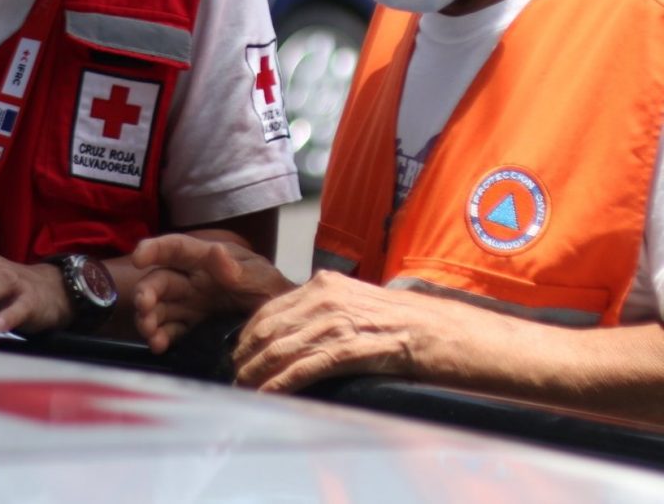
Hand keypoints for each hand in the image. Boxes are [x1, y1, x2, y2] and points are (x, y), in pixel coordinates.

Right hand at [131, 234, 293, 352]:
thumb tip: (215, 253)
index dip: (155, 249)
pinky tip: (159, 346)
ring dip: (149, 317)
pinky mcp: (192, 327)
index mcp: (208, 260)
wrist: (288, 325)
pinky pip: (170, 330)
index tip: (138, 257)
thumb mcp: (264, 279)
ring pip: (160, 306)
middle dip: (146, 292)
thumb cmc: (275, 292)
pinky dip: (160, 337)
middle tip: (145, 308)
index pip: (177, 248)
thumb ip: (240, 270)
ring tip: (150, 333)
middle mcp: (193, 280)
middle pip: (161, 280)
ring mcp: (190, 304)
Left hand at [233, 271, 441, 390]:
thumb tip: (294, 334)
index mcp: (323, 284)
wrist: (445, 331)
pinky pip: (303, 368)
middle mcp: (324, 298)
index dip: (249, 335)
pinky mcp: (349, 349)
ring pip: (280, 350)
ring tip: (244, 390)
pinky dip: (279, 384)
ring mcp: (336, 323)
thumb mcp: (357, 303)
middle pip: (269, 330)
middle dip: (247, 357)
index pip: (270, 309)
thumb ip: (324, 312)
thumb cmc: (406, 322)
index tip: (240, 353)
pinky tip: (266, 396)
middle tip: (236, 376)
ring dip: (256, 374)